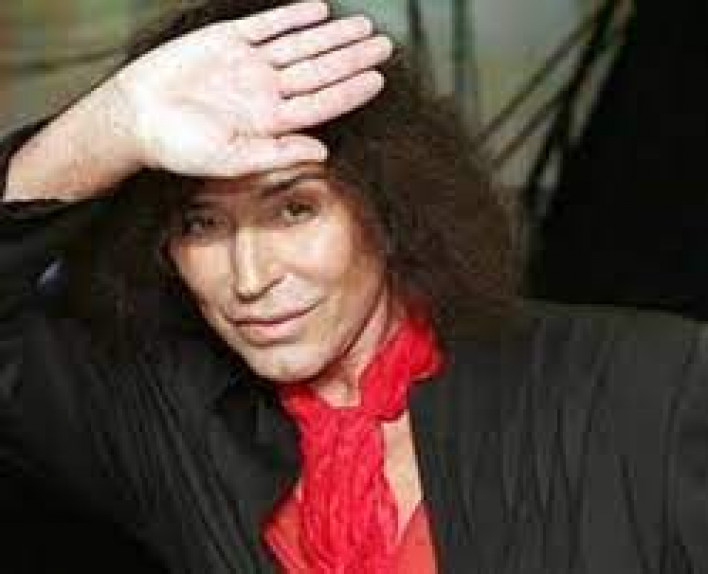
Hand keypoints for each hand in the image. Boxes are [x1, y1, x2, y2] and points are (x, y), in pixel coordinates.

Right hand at [113, 1, 392, 176]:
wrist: (134, 117)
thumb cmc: (177, 147)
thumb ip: (277, 154)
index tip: (379, 79)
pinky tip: (317, 10)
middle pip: (319, 71)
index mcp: (270, 121)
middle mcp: (265, 91)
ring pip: (300, 46)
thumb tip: (321, 152)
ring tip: (363, 27)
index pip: (321, 103)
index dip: (351, 90)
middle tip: (385, 46)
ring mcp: (248, 65)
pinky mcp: (226, 41)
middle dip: (352, 58)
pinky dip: (291, 16)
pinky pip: (265, 26)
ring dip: (331, 36)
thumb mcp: (229, 159)